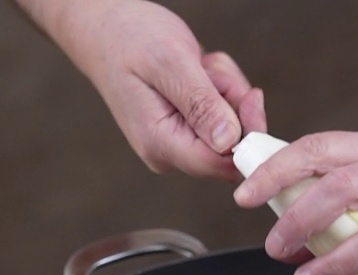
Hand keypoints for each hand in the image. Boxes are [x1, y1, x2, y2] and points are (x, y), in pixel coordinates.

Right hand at [37, 0, 266, 179]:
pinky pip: (223, 114)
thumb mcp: (169, 63)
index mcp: (161, 143)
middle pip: (232, 146)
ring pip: (231, 127)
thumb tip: (229, 141)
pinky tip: (198, 69)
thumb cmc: (129, 38)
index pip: (222, 163)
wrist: (106, 27)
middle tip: (210, 70)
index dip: (248, 135)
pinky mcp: (185, 128)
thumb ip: (200, 104)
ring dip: (226, 89)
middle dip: (233, 104)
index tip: (251, 96)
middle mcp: (168, 151)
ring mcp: (177, 141)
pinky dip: (220, 87)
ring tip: (198, 65)